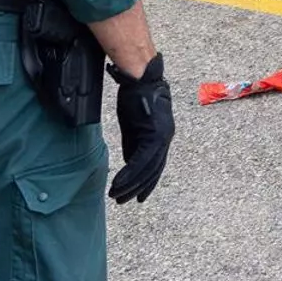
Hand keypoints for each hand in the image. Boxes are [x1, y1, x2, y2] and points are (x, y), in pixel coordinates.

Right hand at [108, 54, 174, 204]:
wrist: (140, 80)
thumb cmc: (136, 98)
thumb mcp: (134, 126)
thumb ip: (134, 145)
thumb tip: (130, 165)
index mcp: (162, 136)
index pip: (156, 166)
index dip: (147, 183)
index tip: (138, 196)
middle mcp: (166, 139)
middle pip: (153, 172)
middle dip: (137, 188)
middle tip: (122, 200)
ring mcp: (161, 137)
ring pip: (147, 170)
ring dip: (130, 185)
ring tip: (116, 195)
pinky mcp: (153, 135)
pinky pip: (140, 162)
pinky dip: (128, 175)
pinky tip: (117, 183)